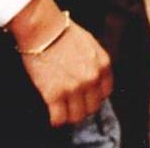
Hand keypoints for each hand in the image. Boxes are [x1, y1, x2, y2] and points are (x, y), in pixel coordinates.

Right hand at [9, 0, 112, 127]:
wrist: (44, 30)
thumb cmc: (64, 33)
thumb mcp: (91, 44)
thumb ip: (96, 62)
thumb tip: (94, 78)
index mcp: (103, 64)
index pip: (105, 93)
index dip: (94, 96)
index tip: (86, 96)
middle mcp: (92, 78)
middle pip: (92, 107)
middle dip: (83, 107)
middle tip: (73, 104)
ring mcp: (74, 87)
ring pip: (77, 116)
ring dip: (70, 115)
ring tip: (63, 110)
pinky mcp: (54, 94)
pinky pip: (59, 118)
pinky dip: (56, 120)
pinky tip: (53, 113)